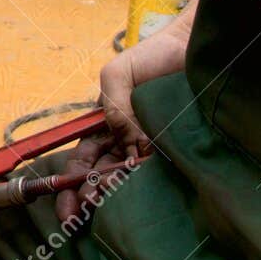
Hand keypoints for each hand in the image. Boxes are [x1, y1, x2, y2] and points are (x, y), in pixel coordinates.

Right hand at [54, 0, 194, 225]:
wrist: (194, 48)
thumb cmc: (153, 56)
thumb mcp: (118, 75)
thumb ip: (113, 106)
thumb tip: (128, 143)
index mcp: (107, 125)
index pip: (84, 161)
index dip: (71, 184)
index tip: (66, 207)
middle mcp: (128, 141)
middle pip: (101, 176)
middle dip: (86, 196)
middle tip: (83, 211)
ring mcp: (153, 147)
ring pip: (127, 178)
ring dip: (112, 193)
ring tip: (104, 203)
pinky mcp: (178, 149)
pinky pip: (160, 169)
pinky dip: (146, 182)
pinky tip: (136, 192)